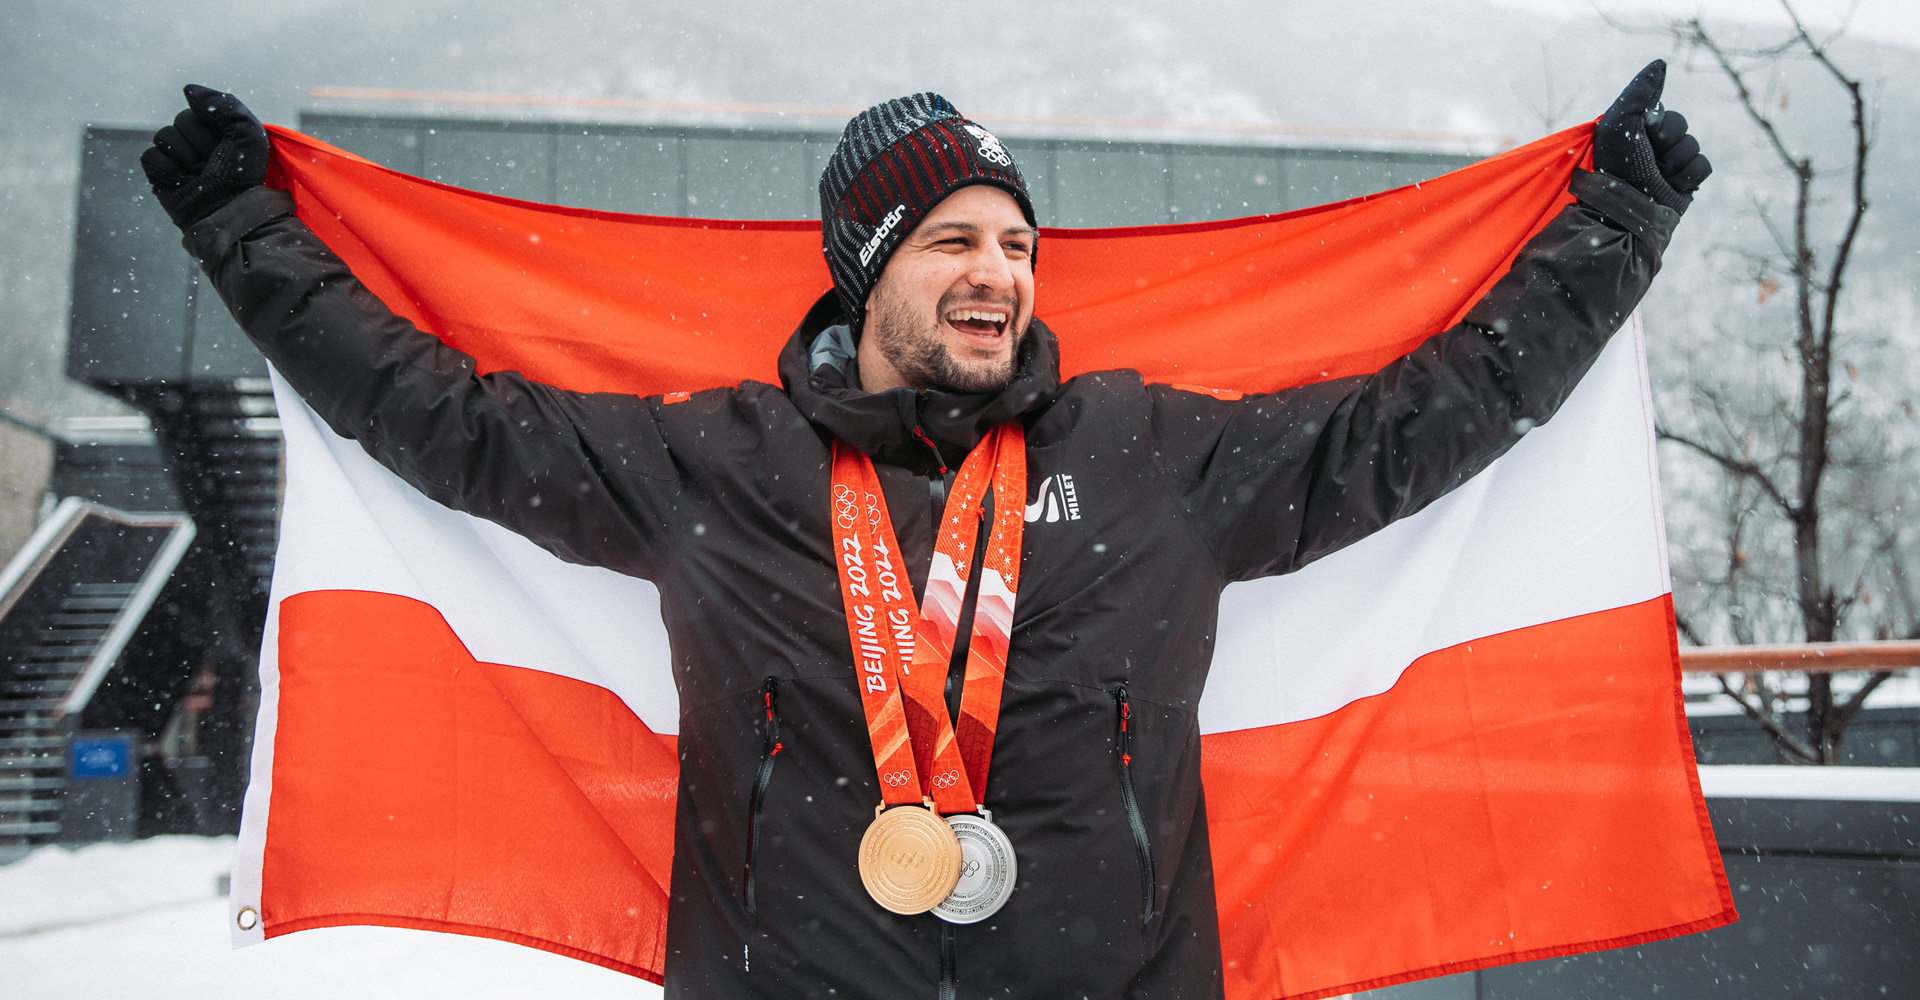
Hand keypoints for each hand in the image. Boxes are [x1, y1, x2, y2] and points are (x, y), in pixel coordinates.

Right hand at [141, 84, 269, 227]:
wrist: (228, 210)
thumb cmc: (242, 174)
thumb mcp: (246, 131)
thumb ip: (223, 103)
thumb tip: (188, 90)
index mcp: (216, 130)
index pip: (200, 109)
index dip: (214, 127)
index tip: (229, 147)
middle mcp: (195, 141)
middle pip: (181, 120)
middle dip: (201, 143)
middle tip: (215, 164)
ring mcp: (176, 157)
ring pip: (164, 137)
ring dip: (186, 157)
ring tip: (201, 175)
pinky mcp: (159, 173)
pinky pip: (151, 157)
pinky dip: (168, 170)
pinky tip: (183, 182)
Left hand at [1593, 60, 1711, 213]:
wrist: (1627, 209)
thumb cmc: (1617, 166)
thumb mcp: (1621, 121)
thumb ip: (1640, 91)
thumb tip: (1661, 63)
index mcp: (1636, 130)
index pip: (1665, 113)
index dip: (1655, 124)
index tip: (1639, 136)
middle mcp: (1652, 146)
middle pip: (1682, 127)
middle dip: (1667, 143)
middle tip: (1646, 160)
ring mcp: (1669, 164)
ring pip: (1693, 147)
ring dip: (1675, 162)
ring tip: (1654, 177)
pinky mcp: (1684, 183)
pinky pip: (1703, 167)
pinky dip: (1688, 176)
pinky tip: (1670, 187)